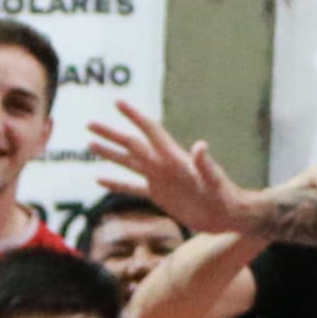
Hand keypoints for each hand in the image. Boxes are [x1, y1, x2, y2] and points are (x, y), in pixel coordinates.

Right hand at [87, 102, 256, 237]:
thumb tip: (200, 145)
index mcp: (174, 157)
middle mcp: (163, 165)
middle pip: (132, 145)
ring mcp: (159, 179)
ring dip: (110, 154)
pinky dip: (117, 184)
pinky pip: (133, 188)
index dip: (135, 116)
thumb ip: (205, 164)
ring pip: (129, 163)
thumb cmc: (225, 196)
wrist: (227, 216)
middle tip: (89, 124)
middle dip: (112, 134)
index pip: (150, 131)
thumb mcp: (214, 181)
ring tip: (90, 144)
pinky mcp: (159, 196)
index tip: (118, 102)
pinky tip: (100, 180)